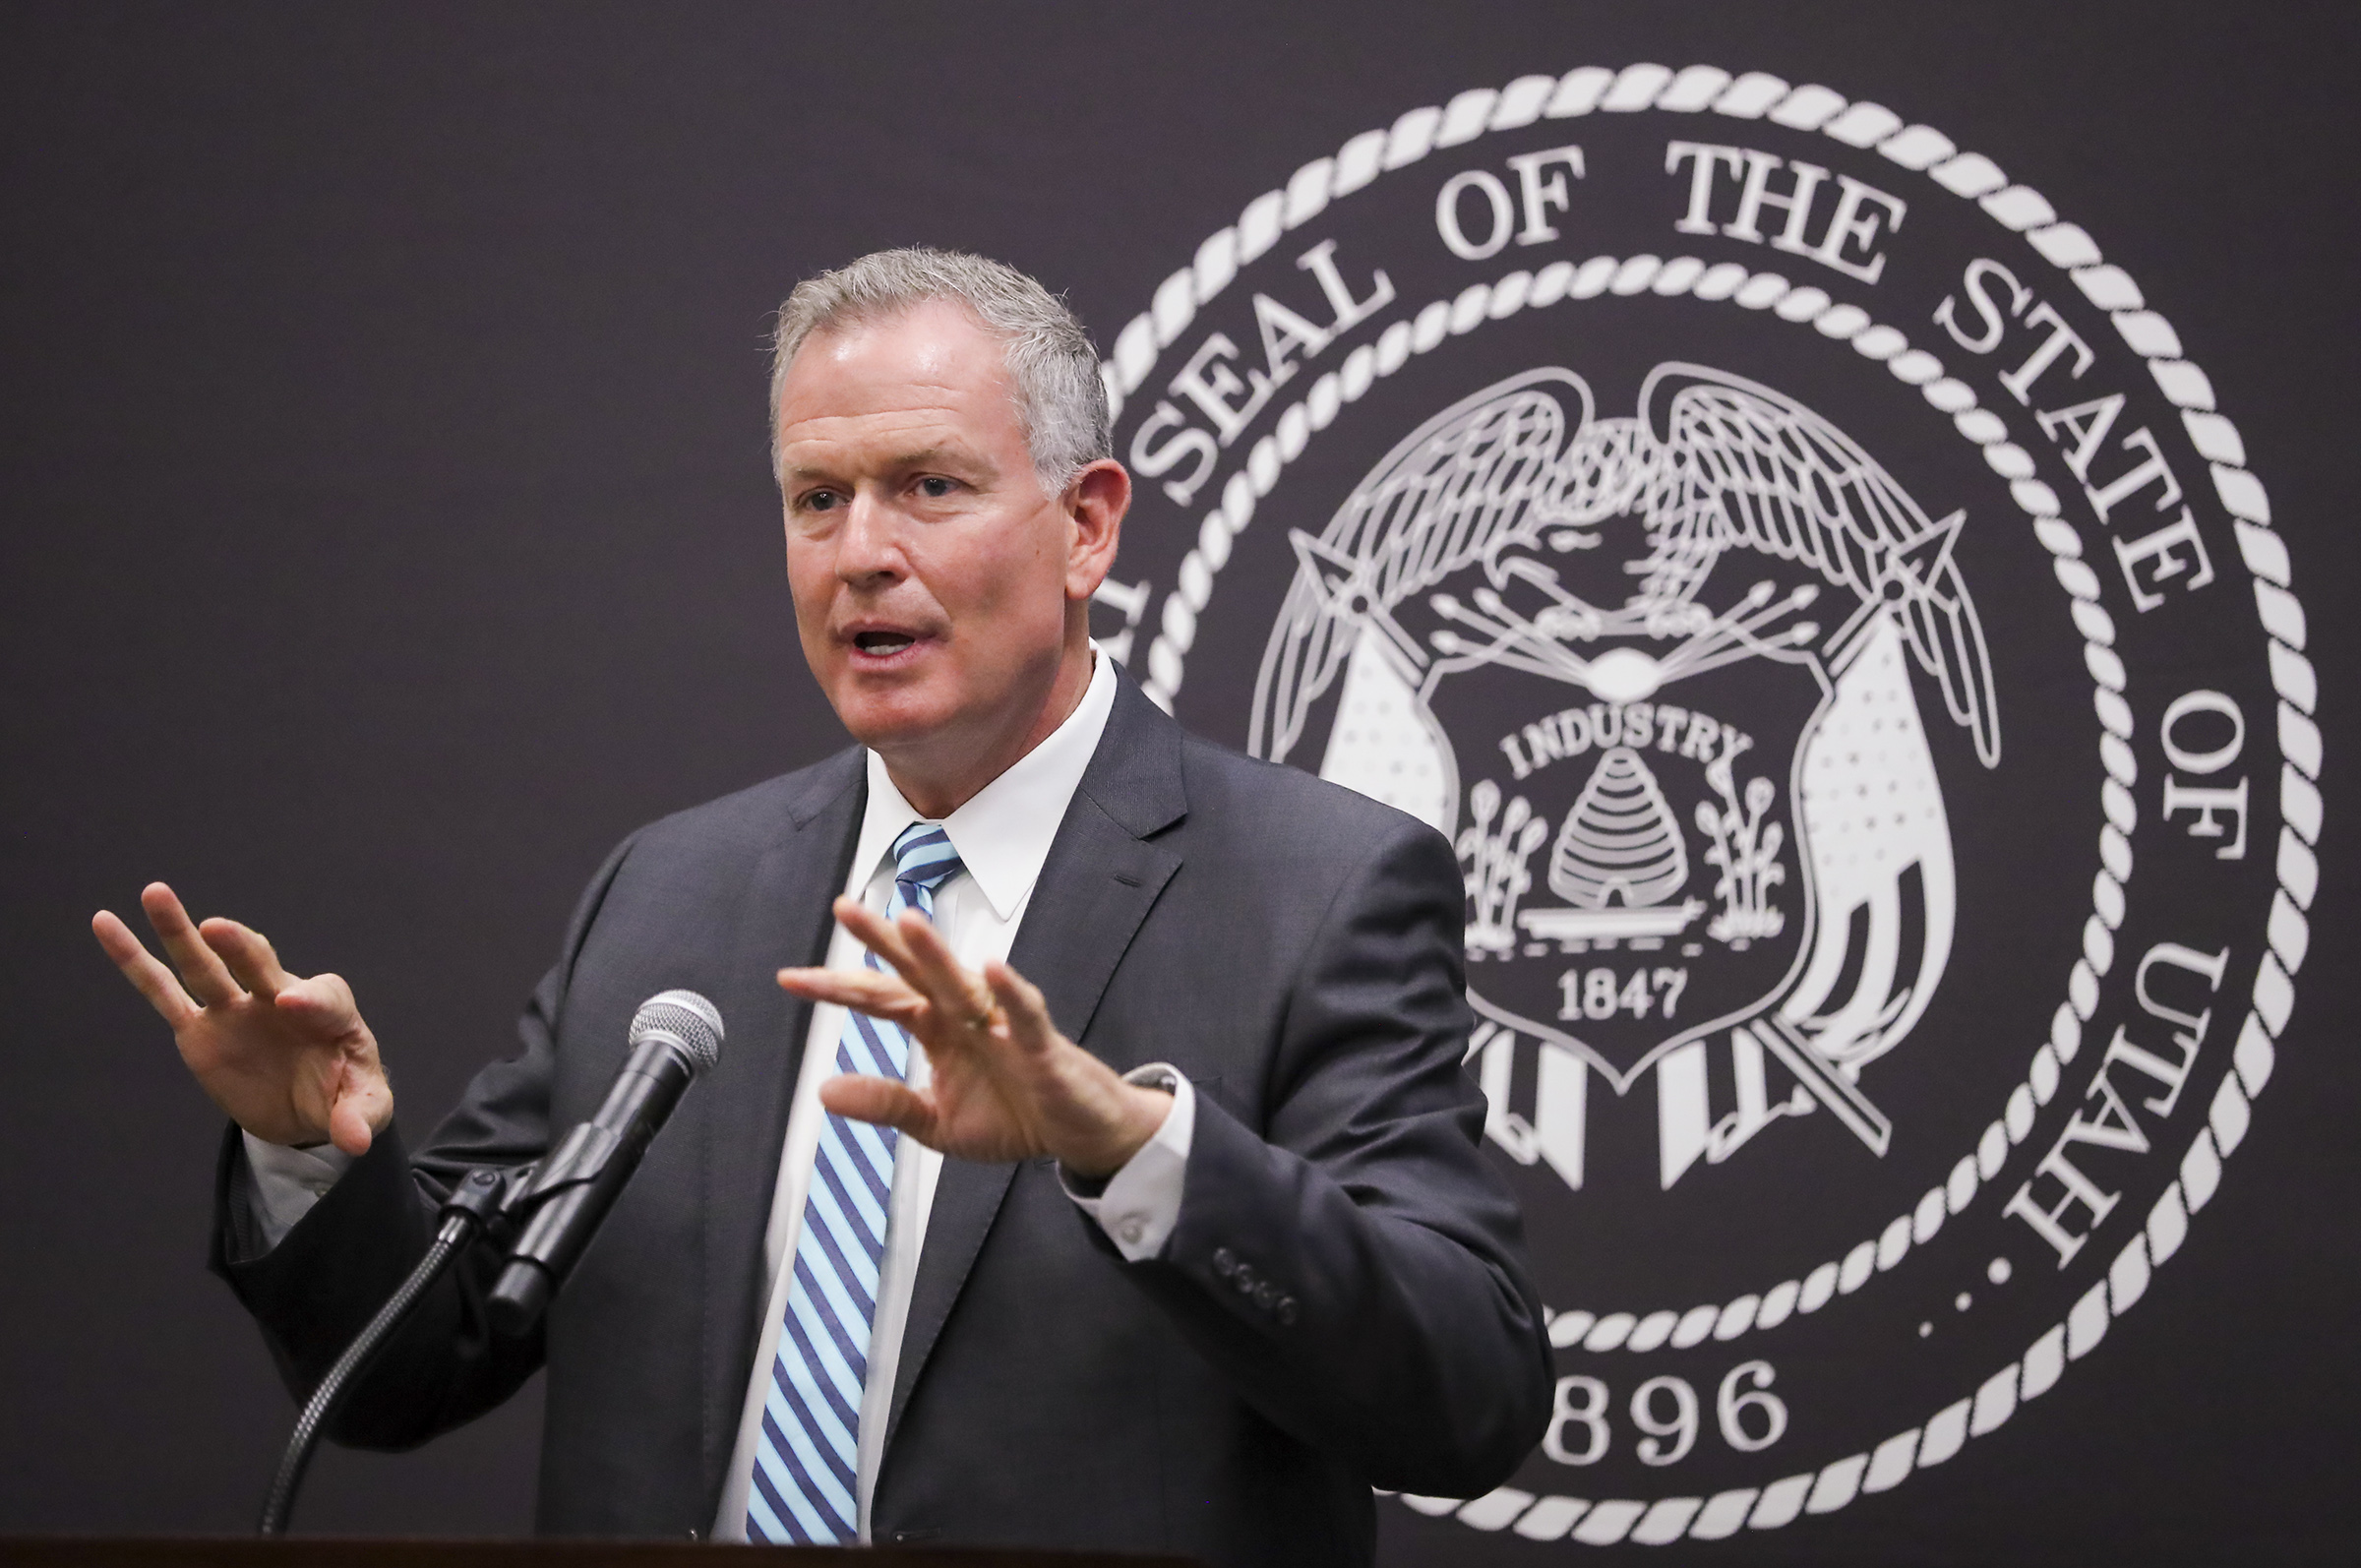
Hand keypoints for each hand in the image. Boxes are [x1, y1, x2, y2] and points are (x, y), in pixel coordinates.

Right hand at [92, 882, 392, 1155]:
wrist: (307, 1108)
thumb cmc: (343, 1095)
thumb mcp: (365, 1108)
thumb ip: (360, 1117)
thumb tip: (355, 1141)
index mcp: (330, 1011)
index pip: (323, 997)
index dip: (310, 998)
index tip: (290, 1002)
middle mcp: (279, 997)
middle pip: (260, 965)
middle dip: (242, 947)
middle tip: (218, 928)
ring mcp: (235, 1010)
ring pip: (204, 966)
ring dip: (180, 931)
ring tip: (155, 893)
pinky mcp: (199, 1029)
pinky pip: (163, 993)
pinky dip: (135, 961)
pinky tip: (107, 924)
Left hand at [778, 897, 1169, 1177]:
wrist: (1078, 1135)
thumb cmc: (1014, 1116)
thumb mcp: (937, 1124)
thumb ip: (887, 1104)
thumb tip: (826, 1092)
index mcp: (938, 1029)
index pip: (881, 999)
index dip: (838, 988)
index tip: (790, 978)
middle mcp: (965, 1016)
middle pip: (916, 971)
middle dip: (881, 940)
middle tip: (845, 908)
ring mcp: (1002, 1025)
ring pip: (963, 982)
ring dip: (936, 954)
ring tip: (907, 923)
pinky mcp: (1040, 1045)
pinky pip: (1024, 1014)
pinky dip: (1010, 991)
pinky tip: (991, 970)